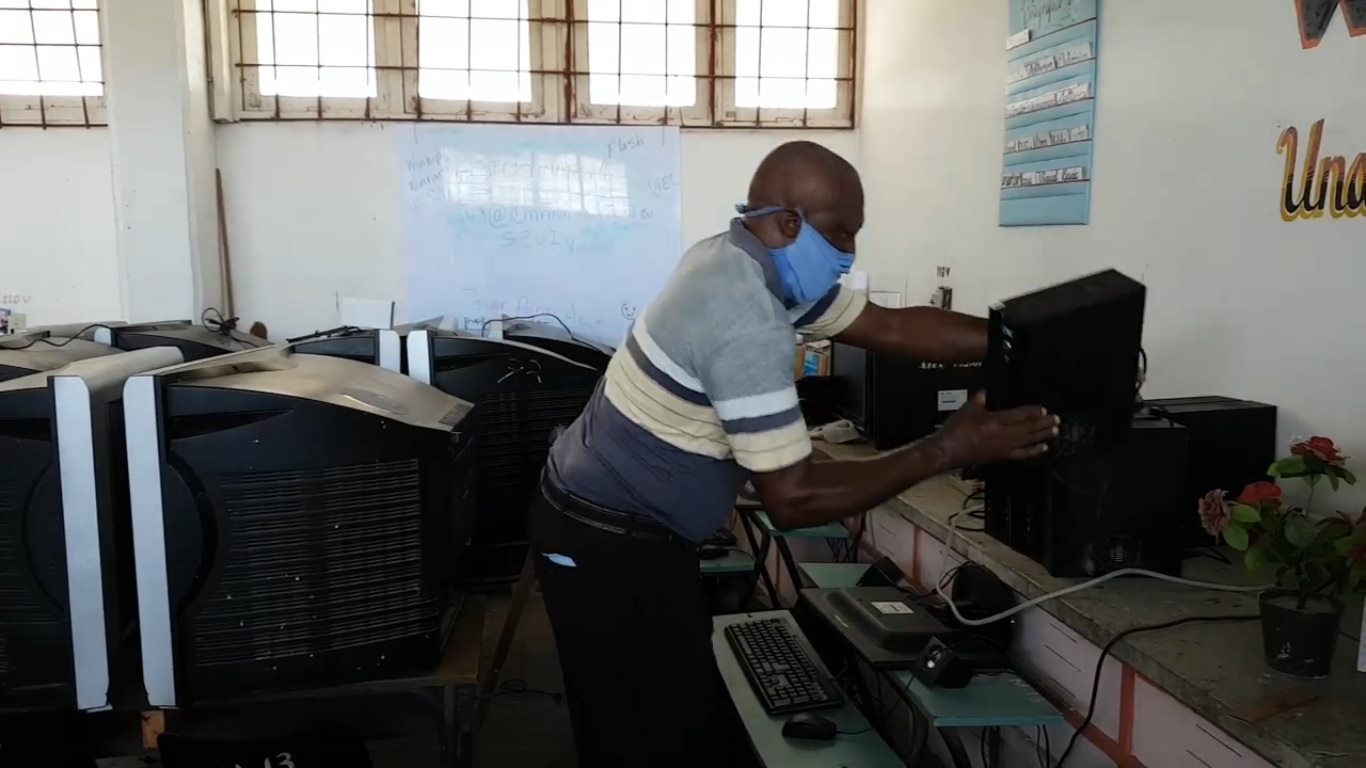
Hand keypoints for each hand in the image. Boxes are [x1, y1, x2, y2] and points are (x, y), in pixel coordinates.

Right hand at [931, 392, 1058, 468]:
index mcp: (994, 421)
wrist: (947, 451)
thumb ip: (979, 399)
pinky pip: (1021, 453)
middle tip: (1056, 420)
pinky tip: (1043, 448)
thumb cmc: (956, 430)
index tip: (1044, 409)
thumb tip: (986, 392)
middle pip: (1028, 428)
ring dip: (1042, 436)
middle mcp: (1002, 435)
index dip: (1032, 412)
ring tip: (1055, 431)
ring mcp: (1003, 447)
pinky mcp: (1001, 456)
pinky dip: (1033, 451)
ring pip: (1028, 441)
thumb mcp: (967, 409)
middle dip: (1043, 424)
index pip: (1019, 415)